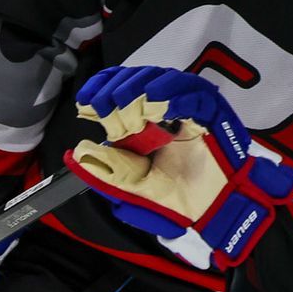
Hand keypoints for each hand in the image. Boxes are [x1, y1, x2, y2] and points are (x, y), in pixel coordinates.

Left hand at [64, 66, 292, 270]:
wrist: (217, 214)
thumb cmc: (180, 202)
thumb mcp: (133, 190)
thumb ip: (106, 172)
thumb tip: (75, 154)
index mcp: (145, 122)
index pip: (121, 85)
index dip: (103, 86)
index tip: (87, 101)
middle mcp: (166, 109)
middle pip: (139, 77)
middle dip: (118, 90)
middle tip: (109, 113)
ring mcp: (190, 109)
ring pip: (165, 78)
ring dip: (142, 90)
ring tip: (129, 110)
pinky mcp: (213, 113)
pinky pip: (194, 94)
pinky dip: (174, 95)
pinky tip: (159, 107)